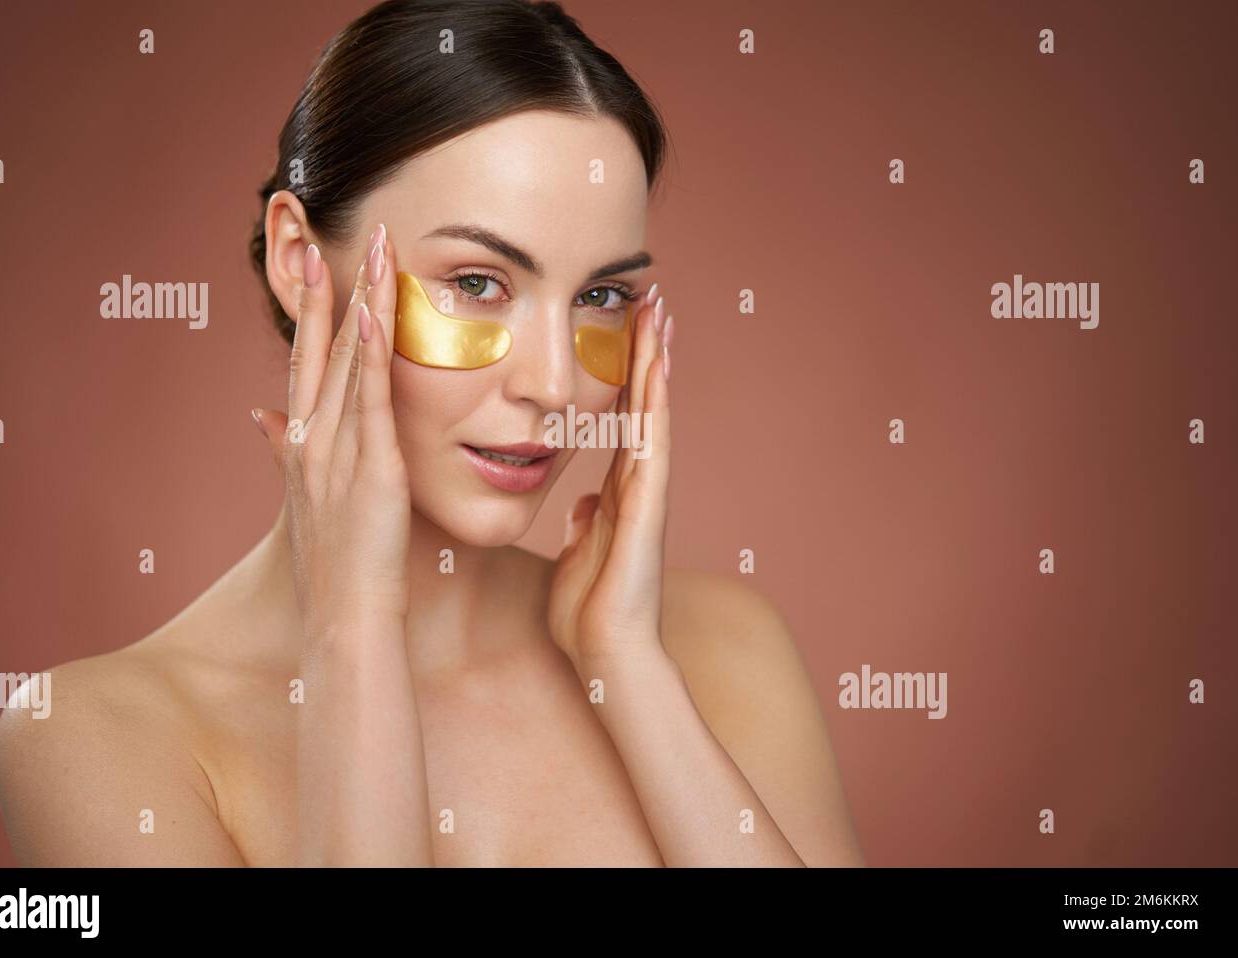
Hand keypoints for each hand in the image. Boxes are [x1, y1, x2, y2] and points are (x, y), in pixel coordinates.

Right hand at [252, 225, 410, 634]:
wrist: (345, 618)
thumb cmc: (335, 566)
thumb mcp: (303, 500)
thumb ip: (280, 451)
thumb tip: (257, 416)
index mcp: (301, 443)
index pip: (303, 361)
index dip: (305, 308)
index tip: (307, 258)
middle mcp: (311, 438)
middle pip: (318, 348)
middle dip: (322, 287)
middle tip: (325, 229)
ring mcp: (337, 450)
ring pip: (348, 361)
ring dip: (359, 301)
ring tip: (371, 247)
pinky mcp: (371, 467)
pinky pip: (371, 399)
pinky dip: (372, 354)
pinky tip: (374, 312)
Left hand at [548, 291, 673, 668]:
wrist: (606, 655)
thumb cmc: (589, 614)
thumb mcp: (578, 556)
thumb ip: (584, 525)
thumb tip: (582, 503)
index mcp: (617, 494)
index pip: (622, 420)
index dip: (625, 376)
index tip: (625, 331)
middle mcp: (637, 484)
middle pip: (644, 403)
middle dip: (646, 352)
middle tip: (652, 299)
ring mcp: (648, 491)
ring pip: (653, 411)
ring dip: (656, 360)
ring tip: (660, 310)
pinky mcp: (649, 504)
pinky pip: (652, 440)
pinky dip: (655, 400)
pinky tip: (657, 362)